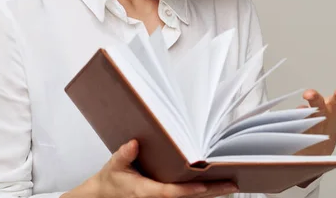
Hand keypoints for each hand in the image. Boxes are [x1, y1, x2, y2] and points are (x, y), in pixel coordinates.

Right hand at [63, 139, 237, 197]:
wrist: (103, 197)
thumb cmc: (110, 181)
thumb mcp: (113, 166)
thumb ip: (123, 155)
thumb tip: (134, 144)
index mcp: (145, 192)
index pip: (171, 193)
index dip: (188, 190)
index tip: (204, 185)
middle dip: (211, 191)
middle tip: (233, 185)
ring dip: (211, 192)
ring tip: (231, 183)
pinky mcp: (164, 197)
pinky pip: (186, 196)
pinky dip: (202, 191)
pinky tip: (216, 184)